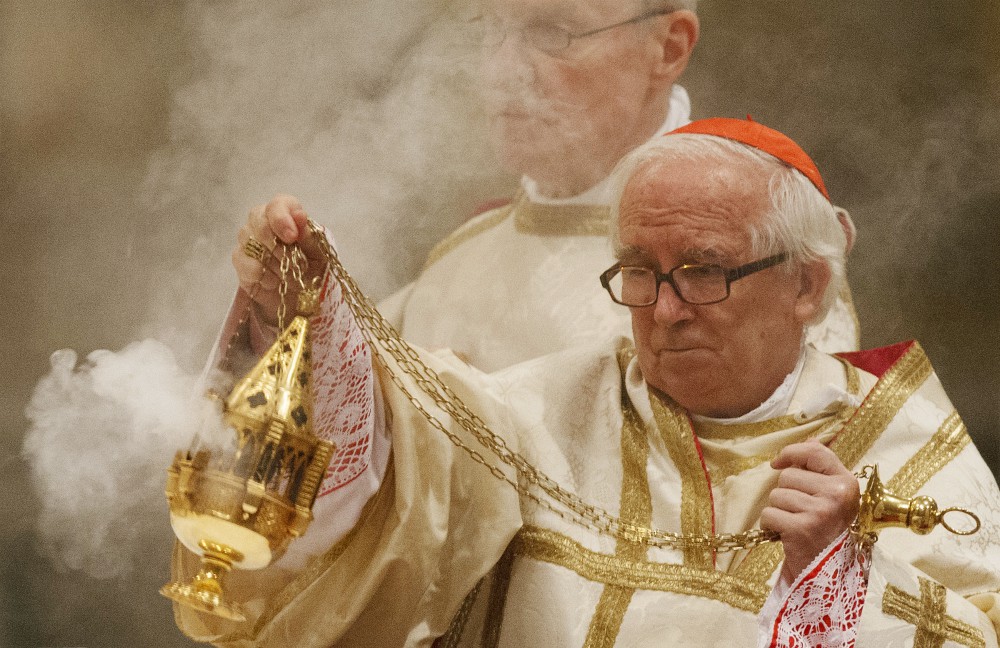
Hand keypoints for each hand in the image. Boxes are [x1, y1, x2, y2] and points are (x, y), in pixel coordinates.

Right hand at [232, 194, 327, 324]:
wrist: (303, 296)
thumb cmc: (313, 269)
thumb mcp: (320, 253)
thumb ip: (309, 234)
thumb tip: (299, 216)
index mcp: (287, 215)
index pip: (278, 204)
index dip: (282, 218)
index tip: (292, 237)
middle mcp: (263, 222)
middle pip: (257, 218)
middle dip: (276, 244)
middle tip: (294, 263)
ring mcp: (248, 240)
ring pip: (249, 240)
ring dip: (273, 262)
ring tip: (288, 276)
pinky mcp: (240, 261)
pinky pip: (243, 261)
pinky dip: (262, 275)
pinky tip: (274, 282)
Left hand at [761, 440, 859, 582]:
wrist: (825, 572)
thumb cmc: (825, 530)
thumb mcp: (831, 498)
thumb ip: (821, 470)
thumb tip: (807, 442)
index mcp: (847, 483)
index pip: (814, 452)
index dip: (791, 453)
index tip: (778, 462)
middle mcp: (837, 494)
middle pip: (788, 475)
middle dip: (786, 493)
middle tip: (800, 513)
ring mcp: (820, 511)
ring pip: (776, 495)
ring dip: (779, 510)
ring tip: (795, 524)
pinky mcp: (802, 528)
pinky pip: (769, 514)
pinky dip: (770, 526)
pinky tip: (786, 535)